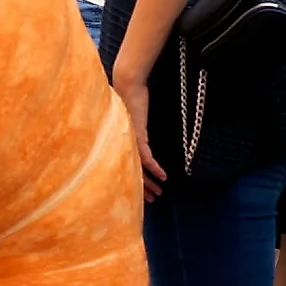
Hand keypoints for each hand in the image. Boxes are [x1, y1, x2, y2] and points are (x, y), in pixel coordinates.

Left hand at [113, 73, 168, 201]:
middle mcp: (124, 145)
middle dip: (142, 188)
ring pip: (139, 169)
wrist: (127, 85)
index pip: (129, 167)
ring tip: (157, 195)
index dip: (137, 181)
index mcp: (123, 142)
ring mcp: (130, 141)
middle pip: (133, 172)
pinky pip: (146, 158)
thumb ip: (135, 125)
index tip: (144, 191)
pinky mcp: (136, 136)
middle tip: (150, 200)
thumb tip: (138, 129)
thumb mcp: (132, 115)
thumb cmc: (129, 96)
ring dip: (149, 183)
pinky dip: (154, 169)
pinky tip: (162, 176)